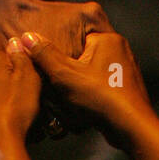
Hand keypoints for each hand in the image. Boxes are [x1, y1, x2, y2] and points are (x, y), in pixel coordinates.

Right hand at [20, 29, 153, 148]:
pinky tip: (83, 105)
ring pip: (92, 69)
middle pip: (83, 52)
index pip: (76, 31)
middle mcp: (120, 49)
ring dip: (79, 82)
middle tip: (56, 80)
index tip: (47, 59)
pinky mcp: (128, 86)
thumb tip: (27, 36)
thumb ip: (44, 55)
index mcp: (107, 38)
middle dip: (69, 68)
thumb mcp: (64, 75)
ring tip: (68, 96)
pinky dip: (92, 91)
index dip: (59, 45)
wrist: (131, 128)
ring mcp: (126, 68)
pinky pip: (103, 82)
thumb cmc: (100, 98)